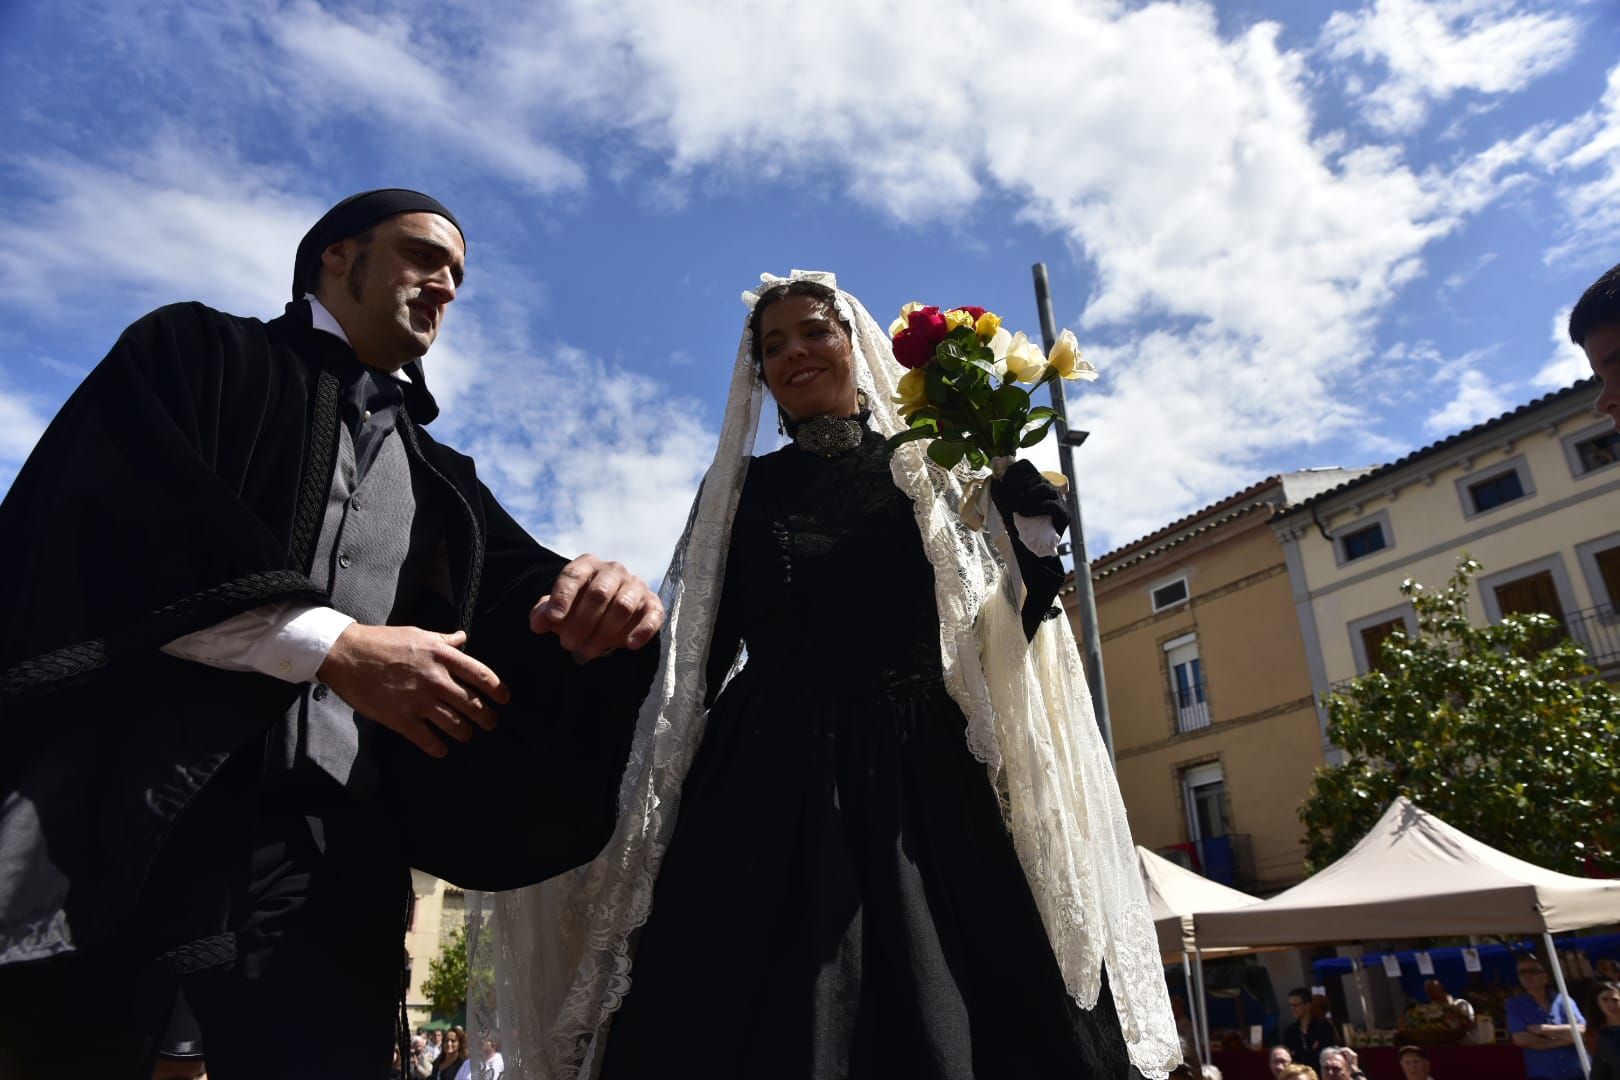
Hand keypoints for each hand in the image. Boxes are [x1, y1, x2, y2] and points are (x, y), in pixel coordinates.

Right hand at [317, 624, 509, 756]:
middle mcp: (436, 679)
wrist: (347, 654)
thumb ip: (444, 640)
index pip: (481, 675)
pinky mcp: (401, 719)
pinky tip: (442, 749)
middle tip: (489, 723)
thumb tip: (463, 638)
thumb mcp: (418, 634)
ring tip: (466, 735)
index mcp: (442, 656)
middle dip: (486, 718)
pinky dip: (438, 748)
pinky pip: (428, 740)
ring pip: (455, 725)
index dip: (497, 689)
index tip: (504, 699)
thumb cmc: (383, 641)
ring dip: (464, 733)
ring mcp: (419, 701)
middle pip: (473, 705)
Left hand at [529, 554, 663, 660]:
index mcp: (588, 565)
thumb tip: (538, 624)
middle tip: (567, 644)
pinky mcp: (653, 604)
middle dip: (581, 622)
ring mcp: (635, 586)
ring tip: (587, 652)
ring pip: (622, 606)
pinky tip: (629, 645)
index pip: (574, 575)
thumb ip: (545, 613)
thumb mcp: (559, 609)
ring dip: (604, 632)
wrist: (610, 611)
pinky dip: (642, 630)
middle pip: (598, 593)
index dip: (562, 597)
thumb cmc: (579, 608)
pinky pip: (652, 615)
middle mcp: (613, 571)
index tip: (553, 620)